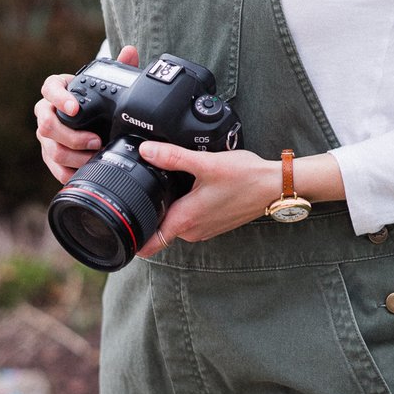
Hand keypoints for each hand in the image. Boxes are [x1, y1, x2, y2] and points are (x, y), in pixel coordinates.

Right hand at [34, 45, 138, 183]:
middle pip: (47, 125)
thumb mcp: (104, 84)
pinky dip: (70, 171)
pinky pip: (54, 167)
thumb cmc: (94, 99)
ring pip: (51, 149)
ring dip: (74, 156)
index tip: (75, 108)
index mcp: (55, 89)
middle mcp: (46, 112)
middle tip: (96, 140)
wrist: (88, 118)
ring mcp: (45, 136)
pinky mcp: (49, 155)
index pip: (49, 89)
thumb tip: (130, 51)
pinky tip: (86, 171)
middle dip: (72, 136)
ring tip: (96, 156)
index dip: (59, 99)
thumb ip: (117, 67)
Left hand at [134, 146, 344, 256]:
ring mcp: (204, 227)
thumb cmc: (246, 178)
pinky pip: (189, 216)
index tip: (117, 225)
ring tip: (166, 182)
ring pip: (174, 220)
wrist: (275, 185)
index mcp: (186, 220)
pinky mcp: (213, 221)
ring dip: (167, 205)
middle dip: (148, 210)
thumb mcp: (206, 163)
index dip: (130, 238)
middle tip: (140, 186)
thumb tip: (146, 150)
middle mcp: (193, 230)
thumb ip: (173, 157)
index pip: (148, 243)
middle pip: (158, 227)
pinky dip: (183, 203)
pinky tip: (188, 184)